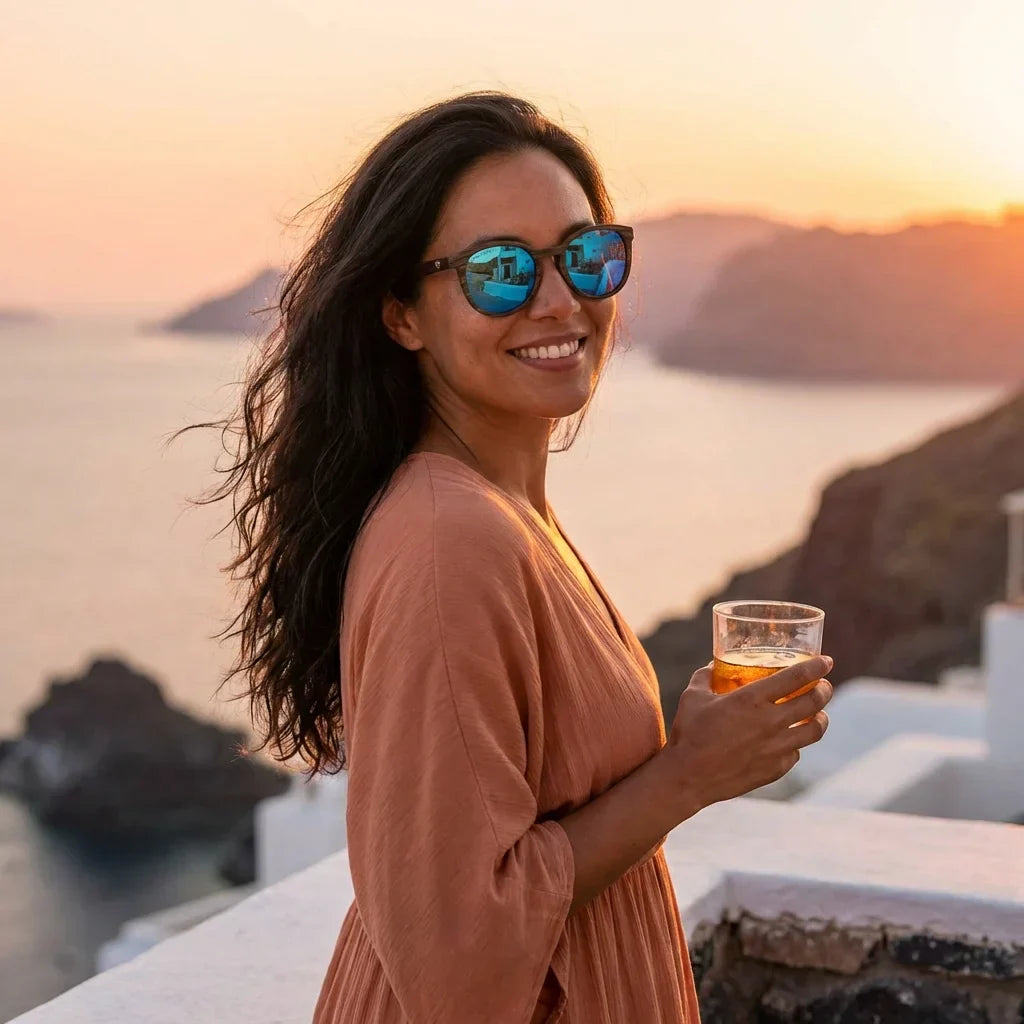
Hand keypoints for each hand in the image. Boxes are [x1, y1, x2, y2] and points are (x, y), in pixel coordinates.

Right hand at [660, 655, 833, 816]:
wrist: (688, 777)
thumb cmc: (689, 733)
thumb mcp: (693, 696)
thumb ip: (705, 677)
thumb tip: (713, 666)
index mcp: (751, 699)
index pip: (797, 677)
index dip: (816, 666)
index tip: (826, 661)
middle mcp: (770, 722)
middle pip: (814, 701)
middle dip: (824, 689)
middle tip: (824, 685)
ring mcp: (776, 748)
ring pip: (815, 730)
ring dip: (821, 718)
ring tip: (818, 714)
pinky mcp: (776, 769)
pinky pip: (796, 753)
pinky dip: (796, 743)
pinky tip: (790, 740)